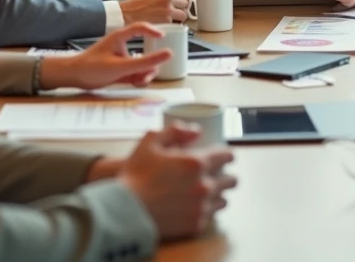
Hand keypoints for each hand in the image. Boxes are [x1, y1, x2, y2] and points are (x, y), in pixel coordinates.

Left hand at [43, 23, 172, 90]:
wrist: (73, 78)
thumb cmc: (91, 67)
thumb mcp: (121, 66)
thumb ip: (145, 62)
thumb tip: (167, 54)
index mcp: (120, 37)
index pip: (140, 27)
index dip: (153, 30)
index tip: (163, 37)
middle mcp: (121, 46)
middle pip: (145, 49)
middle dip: (151, 63)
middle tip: (151, 72)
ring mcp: (120, 58)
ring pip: (141, 64)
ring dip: (145, 73)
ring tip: (141, 81)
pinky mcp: (118, 70)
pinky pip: (134, 72)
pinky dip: (138, 78)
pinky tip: (135, 83)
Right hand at [119, 125, 237, 240]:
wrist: (124, 211)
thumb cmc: (135, 175)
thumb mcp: (150, 142)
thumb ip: (175, 131)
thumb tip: (196, 130)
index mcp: (196, 163)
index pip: (226, 156)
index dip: (227, 154)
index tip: (224, 156)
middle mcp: (204, 185)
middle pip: (230, 180)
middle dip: (226, 175)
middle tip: (216, 174)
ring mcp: (202, 207)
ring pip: (223, 199)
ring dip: (218, 193)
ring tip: (206, 191)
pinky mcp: (196, 225)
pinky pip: (211, 216)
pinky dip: (206, 210)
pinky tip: (196, 206)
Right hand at [121, 0, 191, 23]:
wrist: (126, 14)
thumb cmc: (137, 3)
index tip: (183, 2)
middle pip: (186, 3)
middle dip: (181, 8)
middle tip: (174, 11)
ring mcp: (168, 9)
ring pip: (183, 15)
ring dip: (178, 18)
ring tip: (168, 18)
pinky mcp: (166, 21)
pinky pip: (175, 24)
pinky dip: (171, 25)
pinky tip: (163, 23)